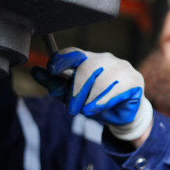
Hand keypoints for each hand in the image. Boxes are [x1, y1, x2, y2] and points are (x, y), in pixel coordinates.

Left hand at [32, 48, 152, 140]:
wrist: (123, 117)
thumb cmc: (96, 103)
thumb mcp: (73, 97)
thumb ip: (56, 85)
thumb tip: (35, 71)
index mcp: (89, 60)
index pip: (74, 53)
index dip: (61, 59)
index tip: (52, 70)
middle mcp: (106, 59)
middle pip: (86, 67)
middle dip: (76, 90)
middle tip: (72, 109)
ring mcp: (122, 67)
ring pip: (100, 79)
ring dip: (89, 99)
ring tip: (86, 111)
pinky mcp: (134, 79)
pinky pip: (115, 89)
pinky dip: (101, 101)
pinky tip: (96, 109)